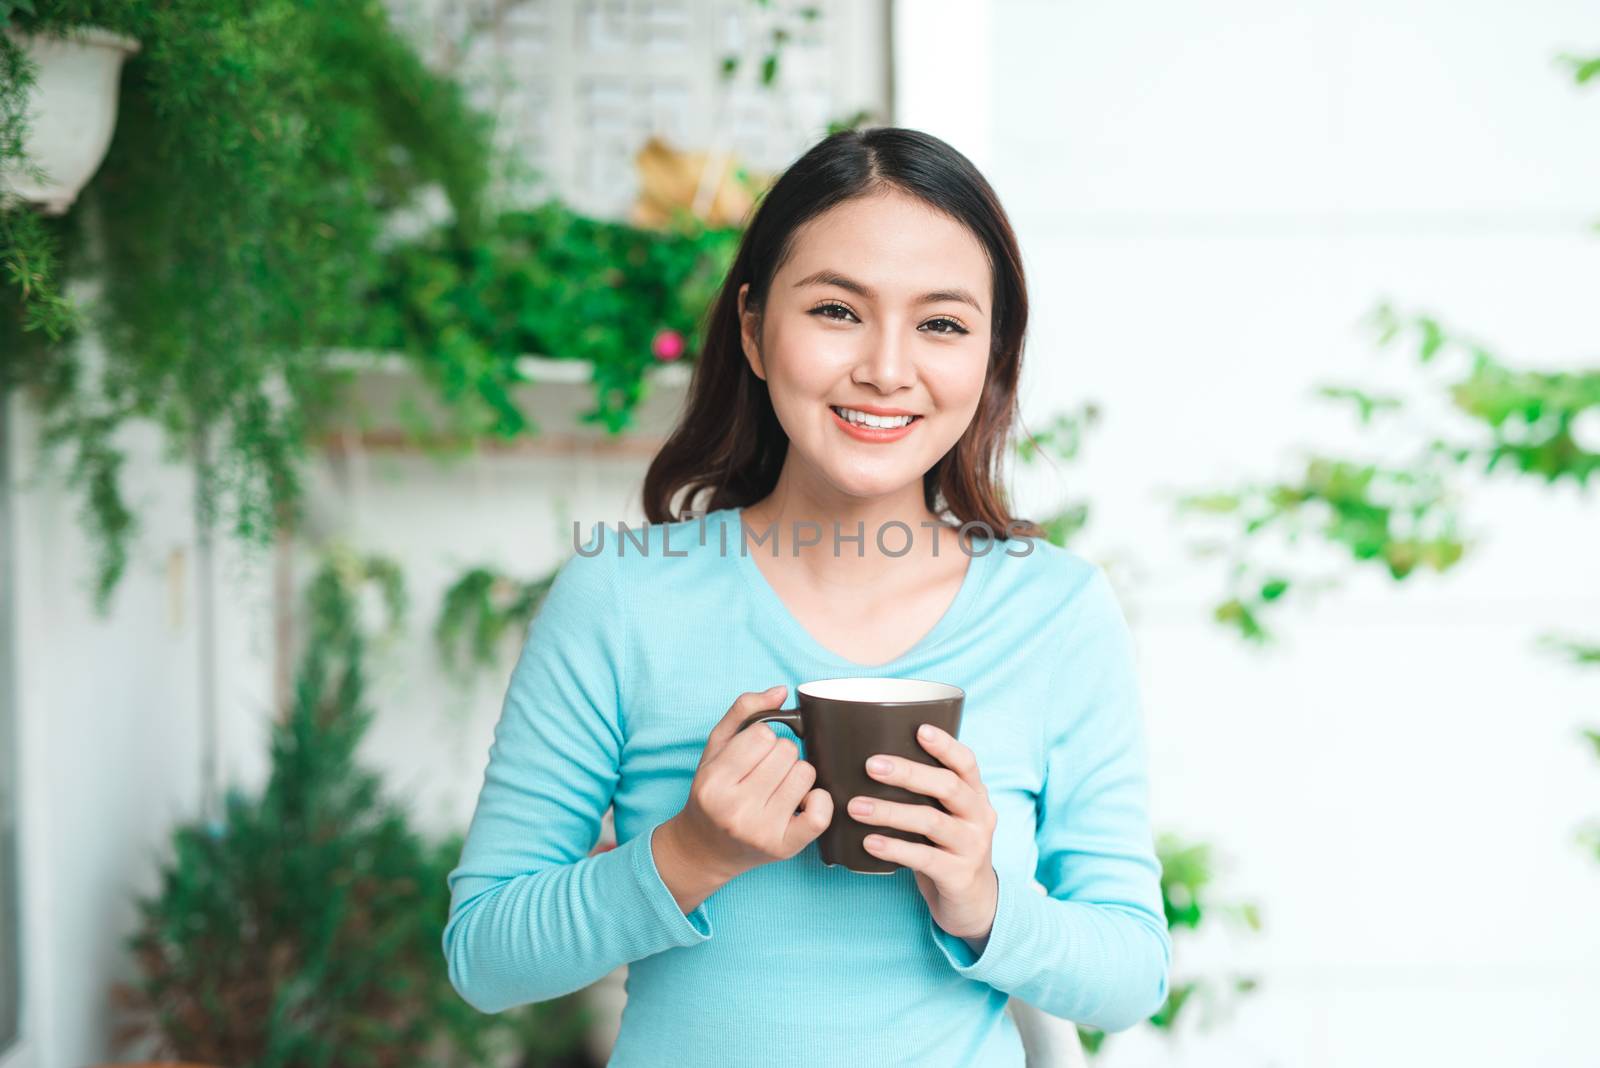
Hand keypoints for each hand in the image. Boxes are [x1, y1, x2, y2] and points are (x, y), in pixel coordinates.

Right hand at [667, 685, 834, 882]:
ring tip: (777, 788)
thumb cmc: (713, 793)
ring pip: (806, 774)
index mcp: (715, 781)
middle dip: (780, 756)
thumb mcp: (715, 749)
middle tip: (764, 774)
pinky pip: (821, 812)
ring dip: (797, 776)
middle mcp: (735, 808)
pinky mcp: (784, 848)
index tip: (752, 755)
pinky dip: (819, 800)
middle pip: (787, 751)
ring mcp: (761, 830)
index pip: (763, 734)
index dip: (761, 739)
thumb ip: (743, 712)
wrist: (705, 849)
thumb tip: (781, 691)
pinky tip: (802, 802)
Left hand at [849, 723, 998, 944]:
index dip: (945, 745)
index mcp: (976, 795)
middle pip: (948, 786)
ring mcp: (973, 847)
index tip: (919, 729)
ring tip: (855, 807)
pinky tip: (869, 843)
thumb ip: (926, 792)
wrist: (973, 903)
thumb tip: (872, 762)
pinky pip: (924, 858)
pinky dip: (895, 848)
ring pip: (932, 821)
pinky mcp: (959, 875)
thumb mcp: (948, 816)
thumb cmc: (947, 848)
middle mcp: (980, 817)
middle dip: (909, 773)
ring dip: (890, 812)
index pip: (967, 763)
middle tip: (871, 765)